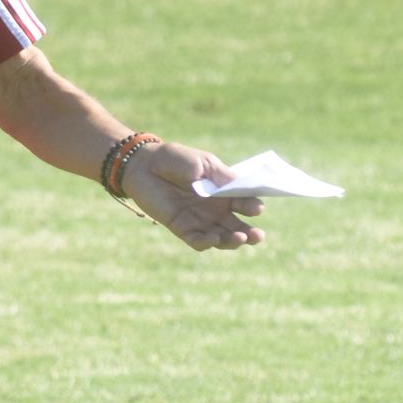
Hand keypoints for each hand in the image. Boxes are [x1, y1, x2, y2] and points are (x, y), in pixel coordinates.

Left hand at [121, 142, 265, 251]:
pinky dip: (208, 243)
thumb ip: (221, 175)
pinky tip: (214, 239)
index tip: (256, 208)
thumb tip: (242, 184)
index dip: (253, 207)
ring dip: (233, 241)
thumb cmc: (175, 159)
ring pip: (222, 238)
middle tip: (258, 235)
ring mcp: (199, 220)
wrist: (144, 165)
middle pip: (237, 227)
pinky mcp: (181, 228)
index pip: (245, 204)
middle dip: (250, 233)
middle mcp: (215, 210)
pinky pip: (198, 241)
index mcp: (224, 193)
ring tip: (240, 238)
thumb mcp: (203, 163)